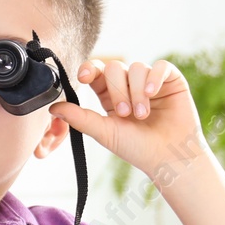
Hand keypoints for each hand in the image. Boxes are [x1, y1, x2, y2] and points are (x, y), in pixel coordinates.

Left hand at [49, 58, 203, 181]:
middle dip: (117, 89)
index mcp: (110, 95)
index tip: (84, 78)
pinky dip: (154, 77)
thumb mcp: (105, 133)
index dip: (89, 69)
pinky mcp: (171, 81)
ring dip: (137, 91)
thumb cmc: (137, 148)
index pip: (96, 72)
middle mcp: (129, 85)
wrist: (169, 158)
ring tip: (143, 115)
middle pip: (115, 67)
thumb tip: (53, 107)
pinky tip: (153, 93)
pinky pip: (160, 66)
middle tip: (124, 113)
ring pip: (137, 67)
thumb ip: (81, 119)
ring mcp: (150, 81)